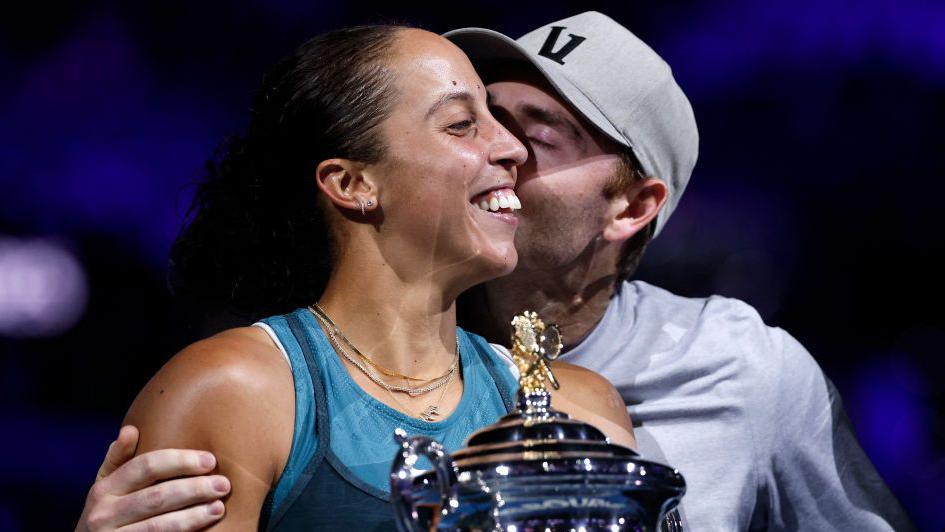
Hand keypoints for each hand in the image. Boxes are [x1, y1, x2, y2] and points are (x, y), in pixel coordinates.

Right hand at [76, 426, 229, 530]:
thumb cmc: (107, 513)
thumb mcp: (105, 486)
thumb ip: (118, 459)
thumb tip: (131, 429)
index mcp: (104, 489)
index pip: (146, 467)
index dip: (180, 461)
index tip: (210, 460)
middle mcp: (104, 514)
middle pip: (157, 496)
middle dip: (194, 489)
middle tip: (223, 484)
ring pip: (158, 525)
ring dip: (193, 516)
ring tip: (218, 507)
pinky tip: (203, 528)